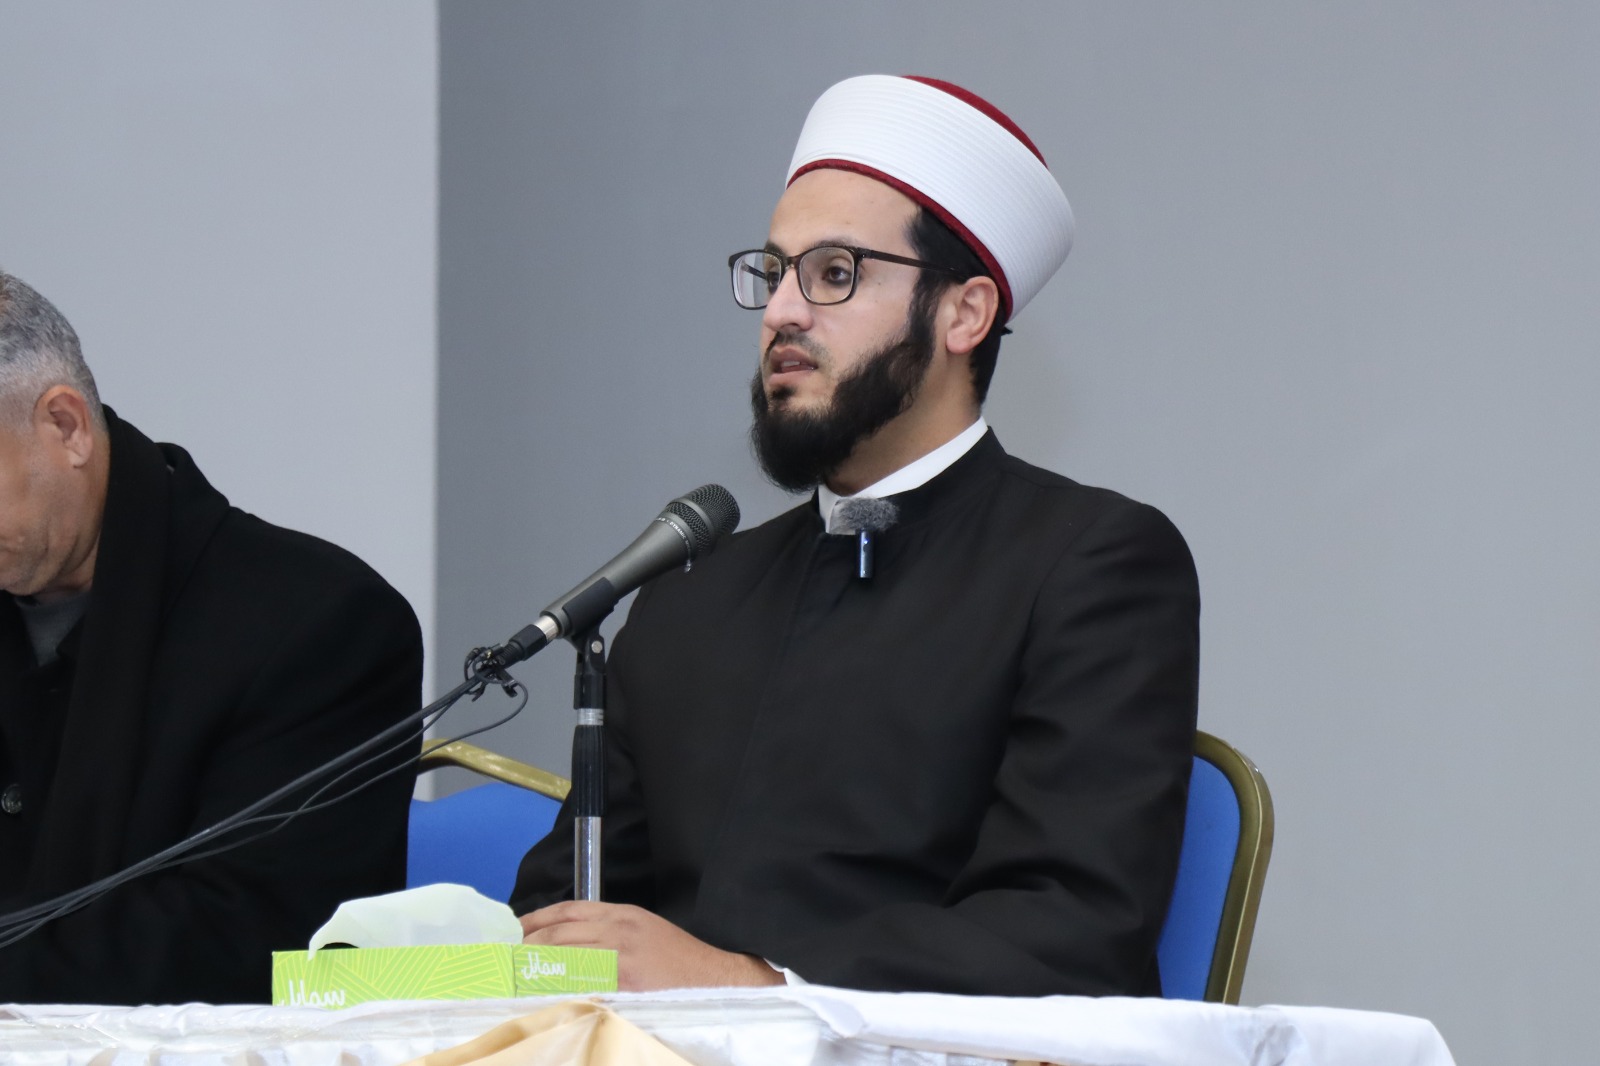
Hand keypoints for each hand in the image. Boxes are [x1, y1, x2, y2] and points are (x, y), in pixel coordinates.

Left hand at [519, 901, 785, 991]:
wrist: (717, 980)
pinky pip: (580, 985)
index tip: (511, 931)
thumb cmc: (679, 962)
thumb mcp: (644, 931)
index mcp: (623, 914)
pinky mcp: (624, 985)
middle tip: (499, 958)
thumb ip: (607, 931)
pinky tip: (538, 995)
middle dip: (524, 945)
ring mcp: (620, 959)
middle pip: (557, 934)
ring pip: (562, 957)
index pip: (566, 911)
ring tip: (508, 976)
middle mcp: (618, 931)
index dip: (534, 920)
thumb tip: (564, 942)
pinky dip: (555, 988)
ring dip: (531, 967)